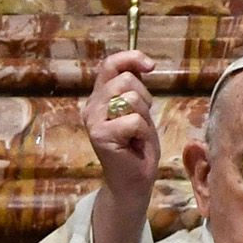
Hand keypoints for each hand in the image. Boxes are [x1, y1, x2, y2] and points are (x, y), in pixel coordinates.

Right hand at [87, 49, 158, 236]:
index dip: (131, 58)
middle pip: (124, 79)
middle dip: (144, 97)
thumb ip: (135, 90)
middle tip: (141, 120)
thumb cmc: (138, 149)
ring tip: (137, 134)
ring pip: (129, 97)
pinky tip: (135, 144)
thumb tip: (143, 65)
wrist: (133, 183)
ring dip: (143, 116)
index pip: (110, 64)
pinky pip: (133, 120)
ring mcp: (94, 120)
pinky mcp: (100, 135)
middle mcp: (92, 106)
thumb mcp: (139, 112)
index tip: (150, 66)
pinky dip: (142, 132)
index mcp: (99, 98)